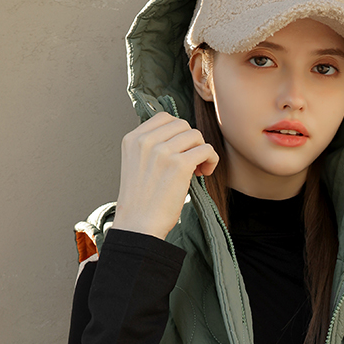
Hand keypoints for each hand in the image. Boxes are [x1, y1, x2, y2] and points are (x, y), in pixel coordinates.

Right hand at [113, 112, 218, 240]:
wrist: (138, 225)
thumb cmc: (140, 201)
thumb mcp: (135, 164)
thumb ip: (150, 146)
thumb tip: (180, 135)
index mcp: (133, 139)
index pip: (164, 117)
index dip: (178, 132)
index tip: (179, 149)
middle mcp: (146, 141)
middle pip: (182, 124)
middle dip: (191, 141)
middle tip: (190, 162)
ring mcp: (163, 151)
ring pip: (196, 135)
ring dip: (201, 150)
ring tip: (197, 169)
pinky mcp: (180, 165)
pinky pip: (206, 149)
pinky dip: (211, 160)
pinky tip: (204, 173)